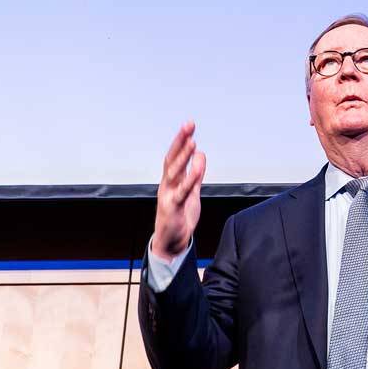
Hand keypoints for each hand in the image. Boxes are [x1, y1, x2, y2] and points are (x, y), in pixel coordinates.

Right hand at [153, 121, 205, 261]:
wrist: (171, 243)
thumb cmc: (180, 217)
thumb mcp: (191, 192)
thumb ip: (195, 175)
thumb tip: (200, 155)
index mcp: (171, 181)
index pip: (174, 156)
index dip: (181, 140)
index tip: (189, 126)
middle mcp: (167, 185)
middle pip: (172, 159)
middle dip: (180, 142)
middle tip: (188, 125)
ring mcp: (168, 196)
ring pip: (174, 173)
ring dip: (183, 157)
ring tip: (192, 143)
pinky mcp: (173, 208)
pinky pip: (182, 191)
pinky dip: (190, 179)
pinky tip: (198, 167)